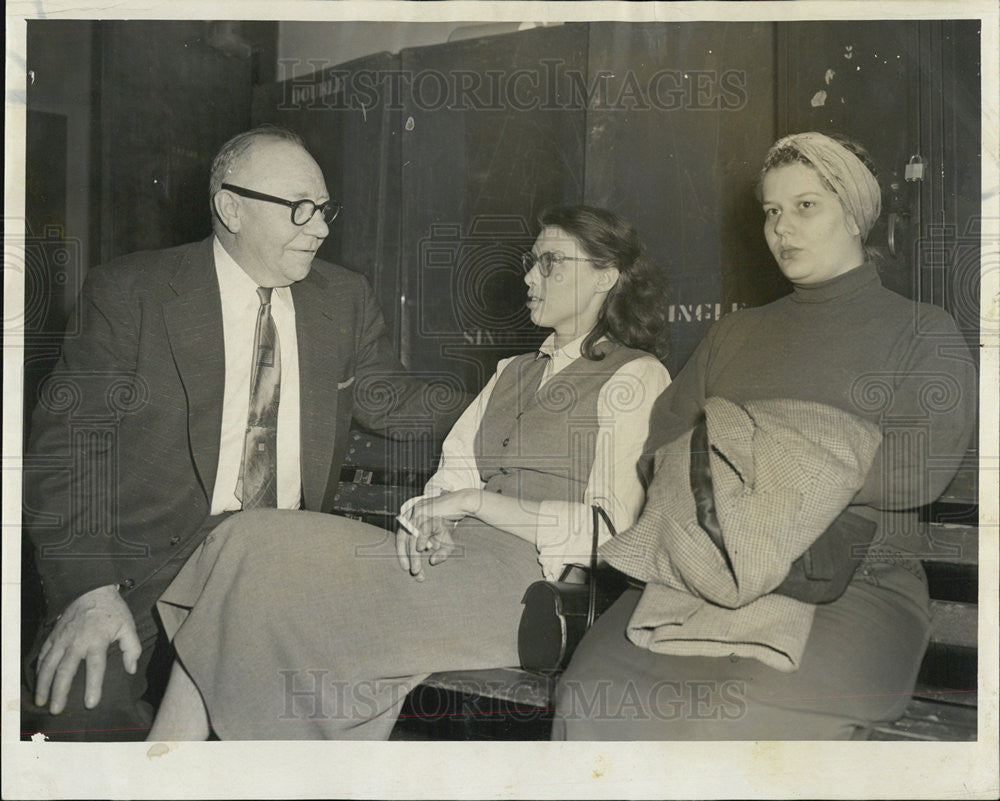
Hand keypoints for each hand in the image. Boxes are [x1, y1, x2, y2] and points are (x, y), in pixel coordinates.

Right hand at [34, 584, 140, 713]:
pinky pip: (43, 654)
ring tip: (42, 701)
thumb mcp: (128, 626)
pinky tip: (39, 681)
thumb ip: (132, 648)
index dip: (93, 686)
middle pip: (65, 670)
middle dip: (60, 692)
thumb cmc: (112, 611)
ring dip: (44, 684)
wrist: (92, 590)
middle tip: (57, 710)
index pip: (95, 667)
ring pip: (49, 665)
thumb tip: (131, 669)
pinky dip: (39, 669)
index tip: (90, 704)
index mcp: (97, 640)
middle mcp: (77, 641)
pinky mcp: (54, 636)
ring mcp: (63, 639)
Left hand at [396, 490, 474, 579]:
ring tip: (416, 568)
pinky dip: (420, 540)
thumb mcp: (445, 541)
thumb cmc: (450, 522)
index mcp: (409, 521)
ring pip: (410, 536)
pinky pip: (419, 529)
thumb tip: (432, 561)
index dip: (401, 553)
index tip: (405, 567)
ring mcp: (416, 512)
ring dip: (412, 554)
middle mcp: (410, 515)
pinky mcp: (424, 510)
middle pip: (401, 538)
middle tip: (413, 571)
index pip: (400, 538)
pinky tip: (422, 549)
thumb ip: (440, 552)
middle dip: (405, 557)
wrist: (459, 504)